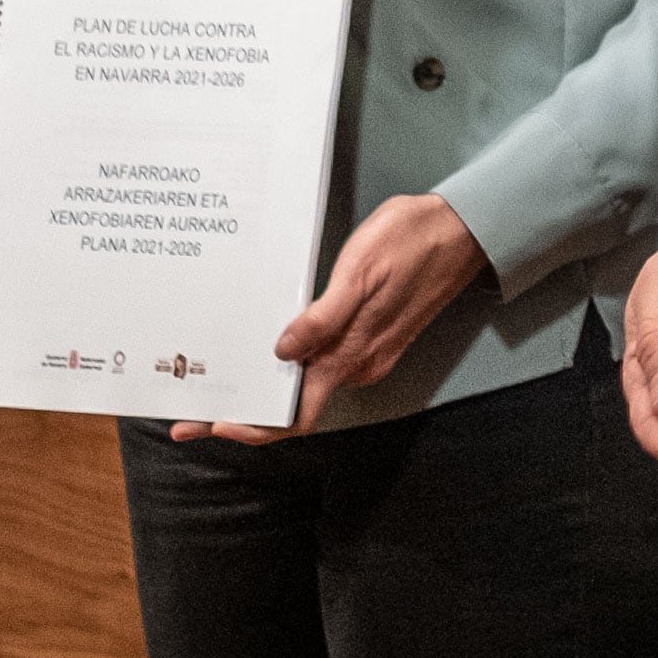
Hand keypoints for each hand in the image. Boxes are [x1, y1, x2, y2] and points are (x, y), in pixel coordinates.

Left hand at [175, 194, 486, 441]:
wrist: (467, 229)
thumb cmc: (413, 240)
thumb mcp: (361, 270)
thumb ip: (324, 318)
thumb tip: (283, 353)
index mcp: (353, 354)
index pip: (297, 415)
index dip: (251, 428)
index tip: (210, 426)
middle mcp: (360, 364)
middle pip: (295, 407)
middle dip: (243, 415)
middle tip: (191, 416)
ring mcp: (368, 352)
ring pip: (307, 387)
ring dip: (263, 390)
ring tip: (217, 383)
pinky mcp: (373, 336)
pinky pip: (323, 365)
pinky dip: (288, 369)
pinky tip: (266, 351)